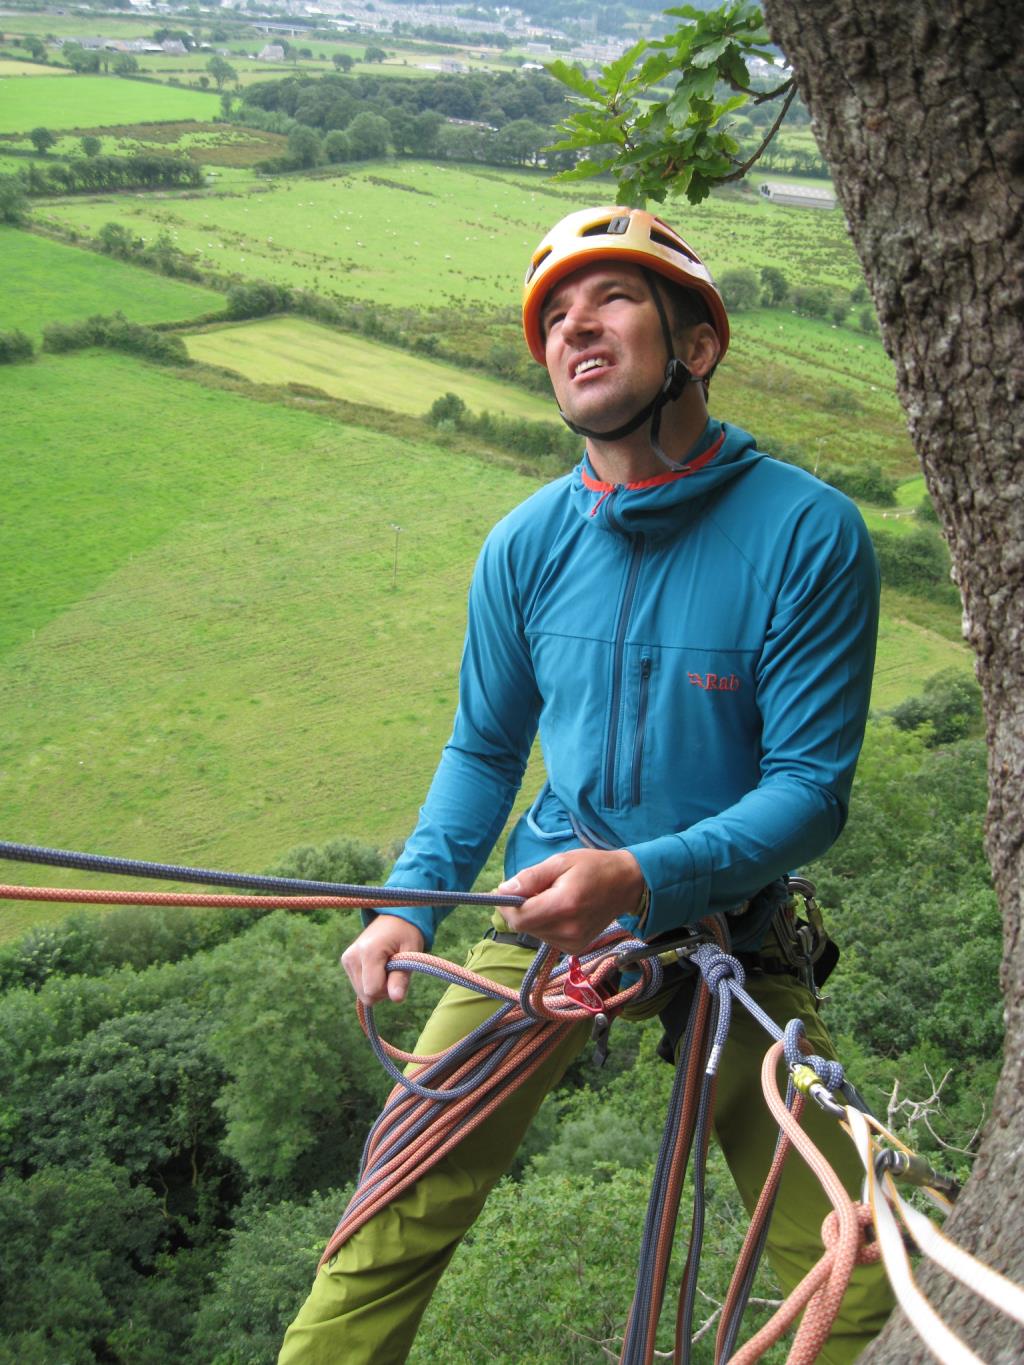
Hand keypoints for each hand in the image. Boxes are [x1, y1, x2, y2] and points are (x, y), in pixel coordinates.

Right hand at [340, 914, 424, 1006]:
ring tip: (386, 966)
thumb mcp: (411, 954)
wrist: (394, 917)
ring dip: (378, 986)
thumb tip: (396, 999)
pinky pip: (359, 986)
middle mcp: (352, 956)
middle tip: (394, 969)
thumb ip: (401, 977)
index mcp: (368, 952)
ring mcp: (347, 959)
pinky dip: (371, 982)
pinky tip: (378, 967)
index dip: (389, 989)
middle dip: (384, 989)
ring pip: (362, 993)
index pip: (373, 991)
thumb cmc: (406, 934)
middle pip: (366, 995)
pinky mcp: (346, 961)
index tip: (399, 973)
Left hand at [498, 849, 645, 955]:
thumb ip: (531, 877)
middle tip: (535, 886)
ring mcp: (573, 943)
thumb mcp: (560, 861)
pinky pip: (545, 937)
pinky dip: (544, 923)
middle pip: (524, 926)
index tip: (504, 889)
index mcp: (564, 905)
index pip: (519, 918)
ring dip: (533, 915)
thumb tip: (503, 890)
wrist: (626, 884)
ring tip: (551, 896)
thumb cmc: (593, 867)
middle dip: (520, 907)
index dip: (506, 905)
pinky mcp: (575, 948)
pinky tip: (559, 909)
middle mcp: (568, 930)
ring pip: (533, 932)